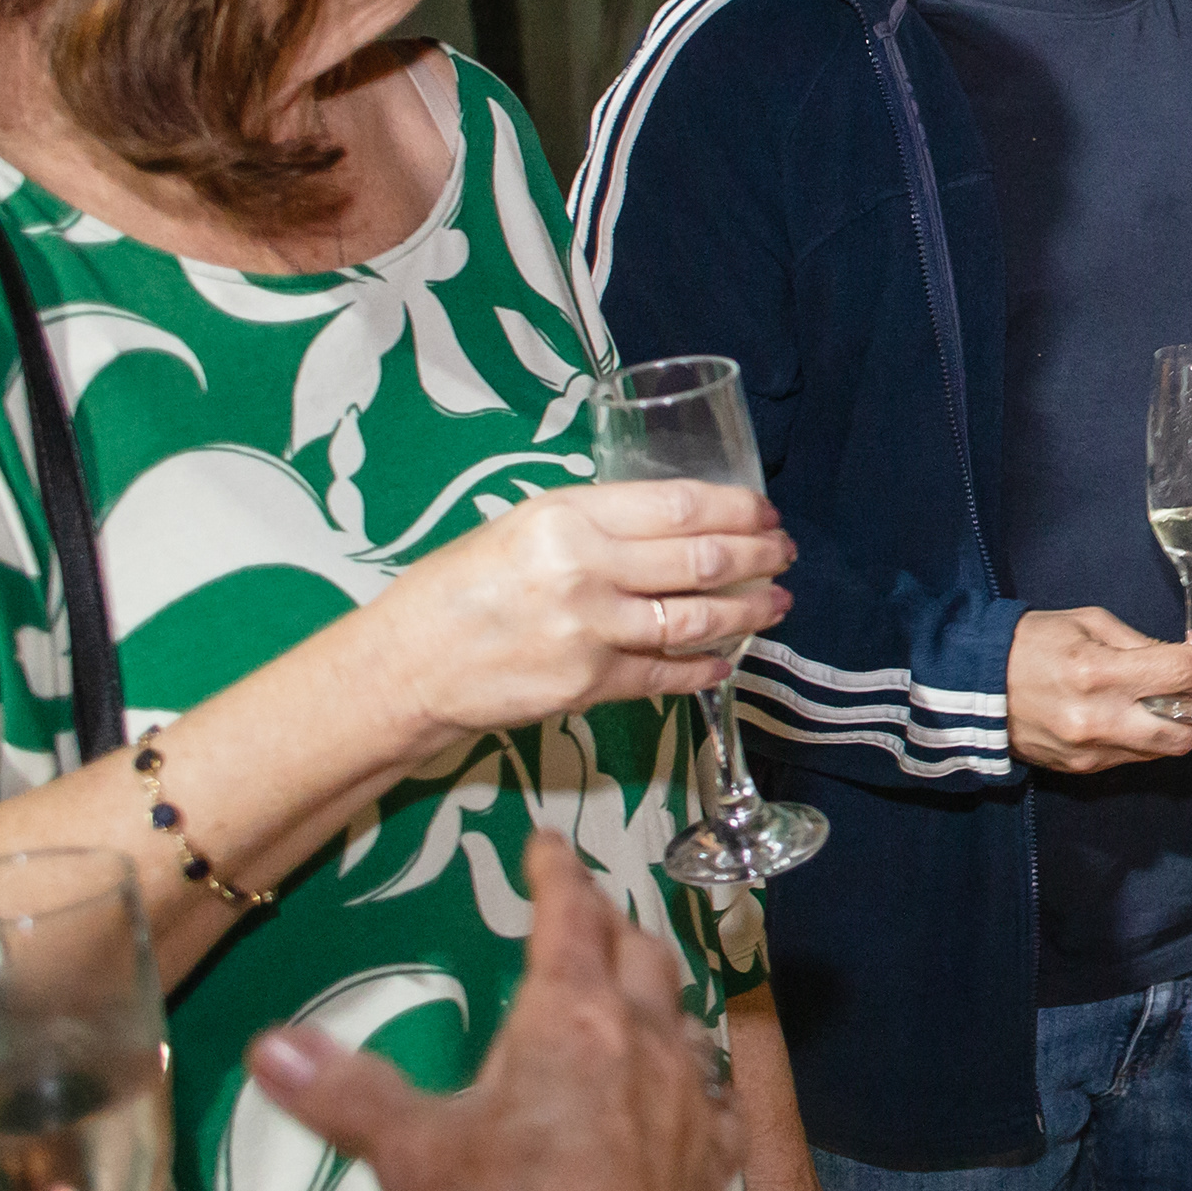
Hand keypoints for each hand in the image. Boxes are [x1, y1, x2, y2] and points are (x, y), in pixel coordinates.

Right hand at [246, 836, 740, 1190]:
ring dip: (658, 996)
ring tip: (636, 995)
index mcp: (571, 1018)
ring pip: (685, 1018)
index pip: (570, 918)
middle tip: (587, 916)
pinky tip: (684, 1098)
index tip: (546, 844)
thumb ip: (345, 1093)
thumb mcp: (410, 1153)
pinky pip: (713, 1098)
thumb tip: (267, 1045)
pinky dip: (693, 1079)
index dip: (557, 875)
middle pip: (639, 955)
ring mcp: (690, 1101)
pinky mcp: (713, 1163)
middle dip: (612, 925)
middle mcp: (645, 1041)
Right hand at [376, 480, 795, 745]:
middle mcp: (586, 569)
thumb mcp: (521, 526)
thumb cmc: (457, 587)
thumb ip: (595, 523)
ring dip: (749, 610)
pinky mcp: (589, 685)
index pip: (679, 505)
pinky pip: (665, 674)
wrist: (407, 664)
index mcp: (568, 517)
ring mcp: (591, 632)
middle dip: (757, 555)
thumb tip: (671, 523)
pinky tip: (726, 658)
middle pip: (700, 559)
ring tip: (777, 601)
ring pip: (696, 617)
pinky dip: (703, 666)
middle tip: (783, 553)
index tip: (764, 511)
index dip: (736, 508)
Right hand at [1005, 605, 1191, 772]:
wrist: (974, 688)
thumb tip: (1187, 656)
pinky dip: (1147, 736)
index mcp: (1098, 672)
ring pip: (1163, 750)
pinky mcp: (1082, 769)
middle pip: (1186, 731)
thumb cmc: (1032, 642)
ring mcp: (1091, 751)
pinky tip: (1136, 713)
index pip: (1182, 675)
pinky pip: (1134, 757)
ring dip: (1180, 724)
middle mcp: (1099, 719)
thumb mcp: (1089, 623)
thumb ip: (1142, 643)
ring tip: (1171, 698)